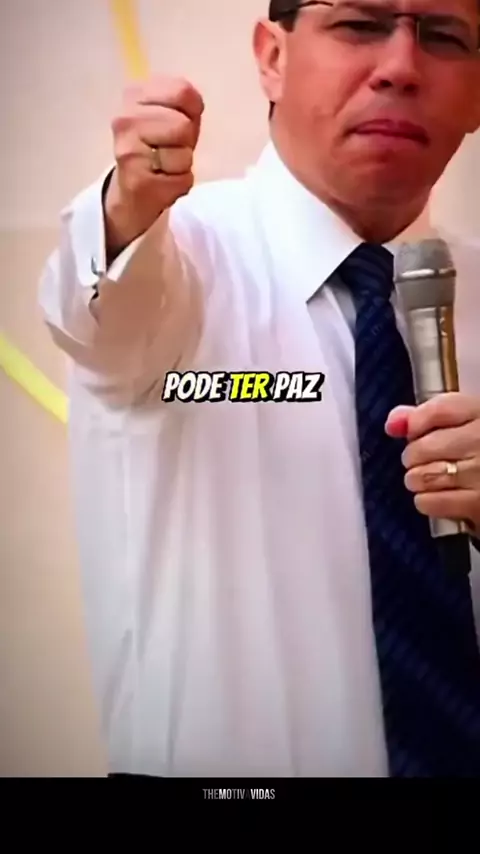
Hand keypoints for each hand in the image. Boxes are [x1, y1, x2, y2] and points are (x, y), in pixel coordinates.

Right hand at [104, 75, 204, 253]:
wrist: (131, 192)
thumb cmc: (158, 147)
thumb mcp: (173, 114)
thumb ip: (186, 101)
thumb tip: (194, 103)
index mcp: (135, 95)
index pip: (182, 92)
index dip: (191, 111)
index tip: (176, 123)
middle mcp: (125, 120)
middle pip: (183, 125)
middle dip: (186, 141)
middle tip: (169, 149)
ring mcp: (128, 151)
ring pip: (183, 154)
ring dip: (183, 164)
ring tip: (165, 166)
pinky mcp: (137, 182)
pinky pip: (182, 179)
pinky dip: (180, 184)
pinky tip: (162, 182)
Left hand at [385, 393, 479, 536]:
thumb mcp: (466, 424)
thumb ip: (429, 416)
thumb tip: (392, 424)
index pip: (437, 410)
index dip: (415, 422)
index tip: (414, 431)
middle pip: (422, 448)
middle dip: (414, 456)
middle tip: (426, 460)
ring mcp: (479, 473)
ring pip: (422, 476)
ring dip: (418, 480)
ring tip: (432, 479)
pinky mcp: (477, 503)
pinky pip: (430, 502)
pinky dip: (427, 501)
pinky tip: (439, 496)